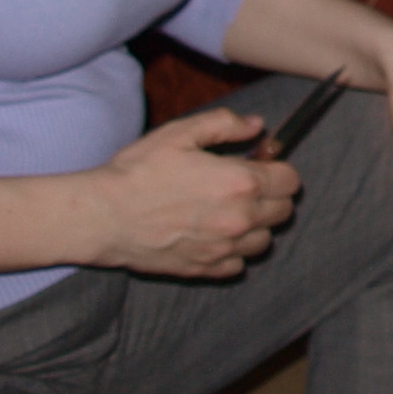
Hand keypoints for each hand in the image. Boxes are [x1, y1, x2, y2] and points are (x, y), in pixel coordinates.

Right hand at [81, 110, 298, 279]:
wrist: (102, 216)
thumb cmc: (138, 172)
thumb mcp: (180, 133)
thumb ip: (225, 124)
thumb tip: (257, 126)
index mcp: (241, 182)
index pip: (291, 181)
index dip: (278, 170)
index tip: (260, 167)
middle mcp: (240, 218)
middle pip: (284, 211)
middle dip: (271, 197)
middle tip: (243, 188)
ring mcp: (224, 248)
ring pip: (265, 241)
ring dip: (256, 226)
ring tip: (229, 212)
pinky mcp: (205, 269)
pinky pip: (238, 265)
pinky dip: (233, 252)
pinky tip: (213, 236)